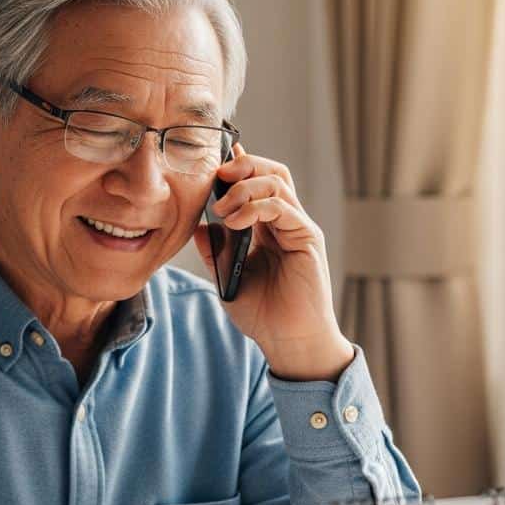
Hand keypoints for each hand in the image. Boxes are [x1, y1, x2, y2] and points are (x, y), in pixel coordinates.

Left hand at [192, 144, 354, 381]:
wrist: (289, 342)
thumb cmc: (264, 315)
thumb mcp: (227, 279)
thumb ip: (214, 252)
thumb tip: (197, 226)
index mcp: (267, 228)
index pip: (256, 183)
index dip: (237, 167)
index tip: (213, 162)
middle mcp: (286, 222)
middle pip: (271, 172)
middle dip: (243, 166)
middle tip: (217, 177)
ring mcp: (298, 228)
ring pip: (276, 182)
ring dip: (244, 188)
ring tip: (223, 210)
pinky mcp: (308, 238)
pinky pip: (283, 208)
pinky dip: (257, 207)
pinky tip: (236, 222)